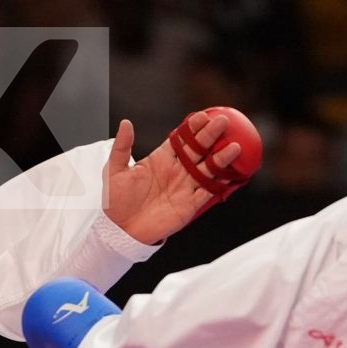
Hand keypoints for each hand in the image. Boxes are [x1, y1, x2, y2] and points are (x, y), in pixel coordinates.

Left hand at [101, 113, 240, 244]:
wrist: (119, 231)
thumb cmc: (115, 201)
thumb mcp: (113, 171)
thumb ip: (122, 146)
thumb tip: (125, 123)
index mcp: (160, 159)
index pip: (181, 139)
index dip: (192, 127)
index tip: (202, 116)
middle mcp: (176, 171)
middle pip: (198, 149)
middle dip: (210, 136)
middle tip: (223, 123)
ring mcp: (184, 187)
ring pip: (207, 169)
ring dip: (220, 158)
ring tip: (233, 147)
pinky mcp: (188, 206)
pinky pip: (207, 193)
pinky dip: (218, 185)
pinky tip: (230, 175)